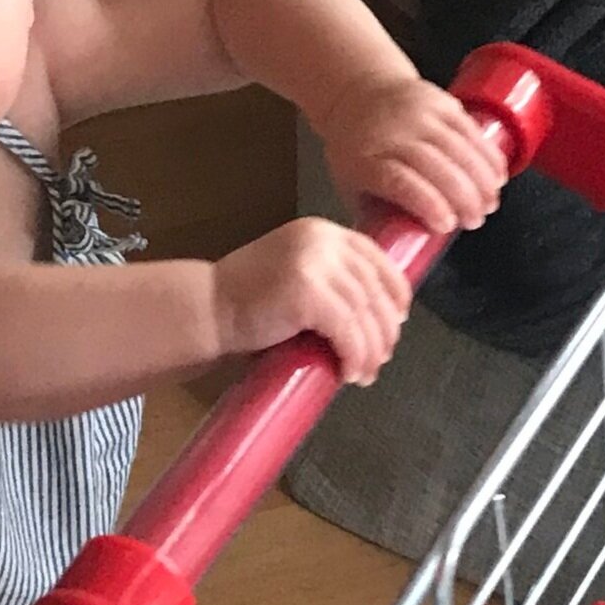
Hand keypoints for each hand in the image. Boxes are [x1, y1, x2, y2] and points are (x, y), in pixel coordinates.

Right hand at [211, 219, 412, 383]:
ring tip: (366, 372)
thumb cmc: (247, 301)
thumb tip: (374, 310)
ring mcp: (313, 264)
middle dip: (384, 328)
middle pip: (375, 288)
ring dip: (370, 350)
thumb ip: (330, 277)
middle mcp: (321, 240)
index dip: (395, 292)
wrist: (207, 309)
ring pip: (364, 313)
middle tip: (382, 357)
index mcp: (321, 231)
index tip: (398, 319)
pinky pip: (347, 331)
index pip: (375, 257)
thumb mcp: (295, 272)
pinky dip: (354, 356)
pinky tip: (349, 373)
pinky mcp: (307, 293)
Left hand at [318, 75, 505, 234]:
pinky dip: (488, 155)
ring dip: (480, 179)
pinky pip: (470, 129)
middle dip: (462, 197)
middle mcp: (391, 133)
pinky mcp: (439, 101)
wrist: (356, 94)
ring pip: (458, 147)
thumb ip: (372, 216)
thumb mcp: (349, 184)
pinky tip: (497, 177)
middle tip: (476, 221)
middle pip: (434, 165)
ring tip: (490, 204)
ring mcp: (417, 113)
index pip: (399, 181)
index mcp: (364, 159)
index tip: (446, 226)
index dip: (427, 203)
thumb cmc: (355, 150)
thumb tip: (394, 259)